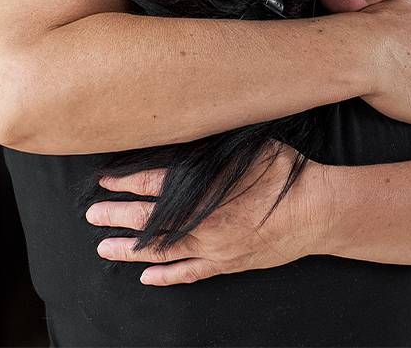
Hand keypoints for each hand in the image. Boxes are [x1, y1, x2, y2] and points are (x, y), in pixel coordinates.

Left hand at [84, 142, 330, 285]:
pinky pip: (191, 273)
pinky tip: (146, 277)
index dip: (125, 183)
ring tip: (104, 248)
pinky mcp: (228, 263)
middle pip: (148, 221)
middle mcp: (202, 221)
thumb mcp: (246, 148)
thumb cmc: (284, 172)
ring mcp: (214, 247)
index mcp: (204, 188)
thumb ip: (211, 149)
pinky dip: (167, 276)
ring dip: (130, 249)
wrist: (317, 211)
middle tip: (92, 215)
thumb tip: (184, 134)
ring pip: (162, 251)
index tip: (104, 181)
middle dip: (116, 216)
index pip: (152, 185)